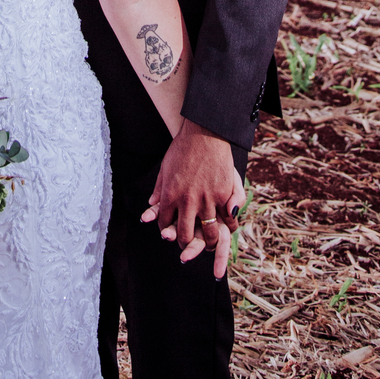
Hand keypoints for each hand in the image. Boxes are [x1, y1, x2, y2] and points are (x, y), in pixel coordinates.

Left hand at [141, 122, 245, 277]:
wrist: (203, 133)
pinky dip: (227, 227)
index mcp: (170, 195)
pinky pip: (226, 219)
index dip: (167, 231)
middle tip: (188, 245)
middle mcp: (187, 201)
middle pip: (184, 234)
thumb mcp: (165, 167)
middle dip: (185, 244)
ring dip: (207, 242)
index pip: (164, 223)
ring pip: (207, 233)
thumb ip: (159, 188)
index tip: (170, 233)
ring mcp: (206, 199)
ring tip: (208, 243)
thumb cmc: (182, 148)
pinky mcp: (222, 195)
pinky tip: (227, 228)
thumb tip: (152, 203)